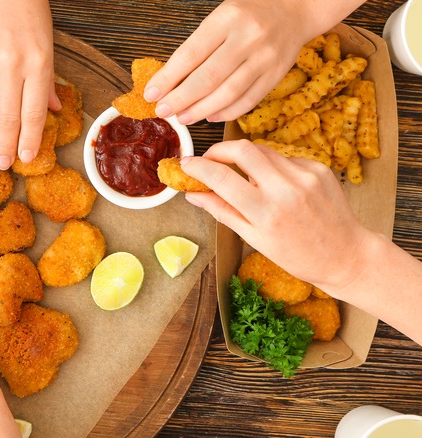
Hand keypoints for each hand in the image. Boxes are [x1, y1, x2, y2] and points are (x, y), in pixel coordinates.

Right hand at [0, 0, 59, 169]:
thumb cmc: (28, 10)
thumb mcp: (47, 45)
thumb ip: (47, 80)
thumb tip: (54, 111)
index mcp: (37, 64)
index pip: (33, 114)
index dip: (29, 141)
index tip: (26, 159)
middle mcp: (11, 65)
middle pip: (7, 118)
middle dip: (6, 146)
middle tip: (3, 164)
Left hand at [143, 0, 334, 123]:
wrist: (294, 10)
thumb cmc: (248, 15)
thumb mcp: (220, 18)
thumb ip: (198, 47)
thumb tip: (169, 81)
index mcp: (227, 19)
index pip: (190, 54)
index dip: (168, 78)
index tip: (151, 94)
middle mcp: (248, 38)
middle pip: (208, 78)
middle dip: (180, 99)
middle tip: (163, 111)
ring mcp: (265, 58)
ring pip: (228, 93)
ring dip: (200, 110)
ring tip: (182, 117)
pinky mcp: (276, 75)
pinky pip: (248, 101)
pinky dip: (226, 113)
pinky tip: (209, 116)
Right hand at [180, 140, 370, 295]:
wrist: (345, 254)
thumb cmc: (296, 254)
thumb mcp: (253, 238)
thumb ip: (221, 211)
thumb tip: (192, 195)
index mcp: (265, 212)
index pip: (221, 177)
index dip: (197, 166)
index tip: (185, 164)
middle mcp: (286, 189)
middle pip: (242, 148)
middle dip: (219, 150)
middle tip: (210, 160)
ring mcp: (305, 175)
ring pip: (263, 150)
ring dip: (246, 158)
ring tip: (244, 177)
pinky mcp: (319, 168)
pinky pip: (285, 157)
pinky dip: (273, 167)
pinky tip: (277, 186)